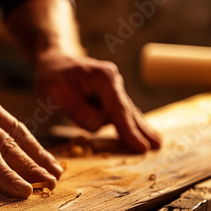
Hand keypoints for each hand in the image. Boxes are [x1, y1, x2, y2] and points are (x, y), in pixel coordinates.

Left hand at [35, 54, 160, 151]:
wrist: (54, 63)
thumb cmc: (53, 77)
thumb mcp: (56, 93)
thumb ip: (77, 110)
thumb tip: (97, 125)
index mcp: (104, 79)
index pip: (118, 109)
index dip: (129, 130)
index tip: (141, 147)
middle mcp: (113, 83)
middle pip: (129, 111)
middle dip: (141, 130)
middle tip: (157, 146)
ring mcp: (113, 90)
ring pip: (126, 114)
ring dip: (136, 129)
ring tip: (155, 144)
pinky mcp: (109, 98)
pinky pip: (121, 115)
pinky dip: (130, 126)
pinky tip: (142, 135)